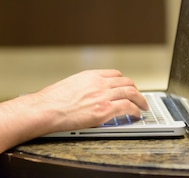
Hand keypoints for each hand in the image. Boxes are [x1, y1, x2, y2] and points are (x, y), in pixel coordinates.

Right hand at [27, 69, 148, 132]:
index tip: (126, 86)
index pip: (115, 74)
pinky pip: (127, 107)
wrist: (46, 109)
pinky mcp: (105, 110)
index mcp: (90, 75)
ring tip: (143, 106)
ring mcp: (103, 96)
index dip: (123, 81)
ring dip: (140, 100)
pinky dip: (135, 111)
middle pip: (126, 82)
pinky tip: (136, 114)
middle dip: (135, 90)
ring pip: (131, 93)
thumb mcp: (70, 85)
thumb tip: (87, 94)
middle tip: (138, 97)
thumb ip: (83, 87)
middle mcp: (99, 83)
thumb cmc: (52, 100)